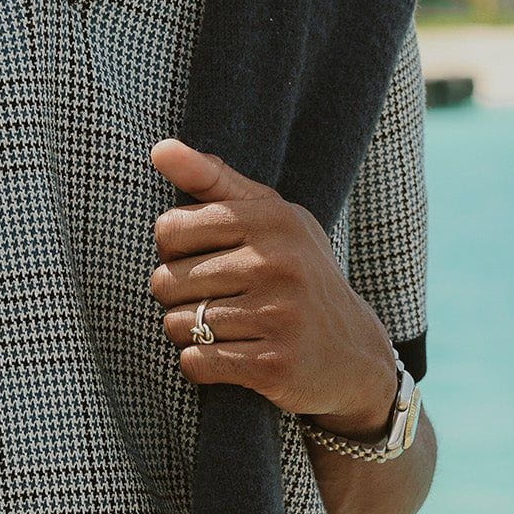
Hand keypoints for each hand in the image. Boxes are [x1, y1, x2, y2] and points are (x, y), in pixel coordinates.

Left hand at [149, 138, 399, 433]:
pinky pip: (195, 363)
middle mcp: (278, 263)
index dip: (172, 249)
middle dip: (178, 296)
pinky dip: (200, 363)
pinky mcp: (273, 364)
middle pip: (167, 280)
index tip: (200, 257)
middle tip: (214, 299)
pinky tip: (230, 355)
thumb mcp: (270, 217)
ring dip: (189, 332)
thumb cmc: (297, 274)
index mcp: (272, 219)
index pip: (170, 228)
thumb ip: (213, 180)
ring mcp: (279, 315)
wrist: (354, 353)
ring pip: (177, 324)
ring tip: (225, 327)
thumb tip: (159, 149)